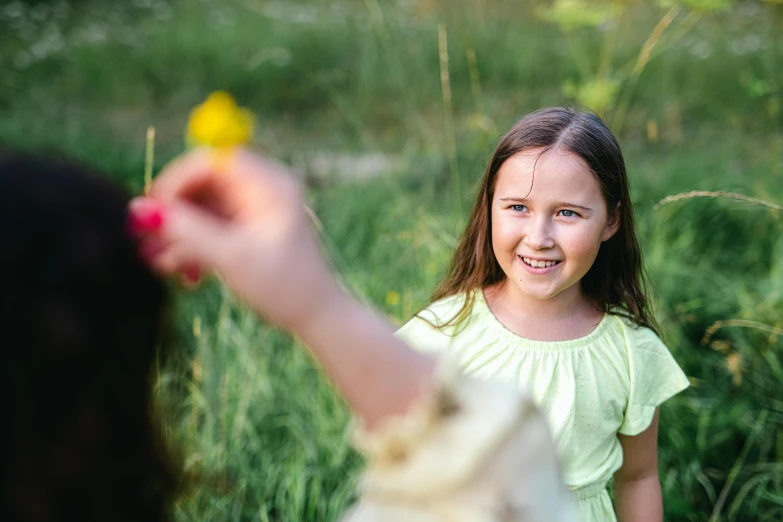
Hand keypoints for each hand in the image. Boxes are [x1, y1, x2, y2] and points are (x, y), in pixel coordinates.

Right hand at [129, 148, 337, 330]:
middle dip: (173, 213)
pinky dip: (193, 247)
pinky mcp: (247, 231)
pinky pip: (210, 228)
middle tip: (142, 237)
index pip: (213, 161)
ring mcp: (253, 210)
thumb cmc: (284, 286)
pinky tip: (180, 272)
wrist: (316, 318)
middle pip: (203, 185)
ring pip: (202, 210)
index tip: (154, 209)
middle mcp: (261, 190)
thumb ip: (187, 232)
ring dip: (178, 235)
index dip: (178, 180)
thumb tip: (140, 209)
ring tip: (156, 262)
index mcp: (270, 184)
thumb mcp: (232, 257)